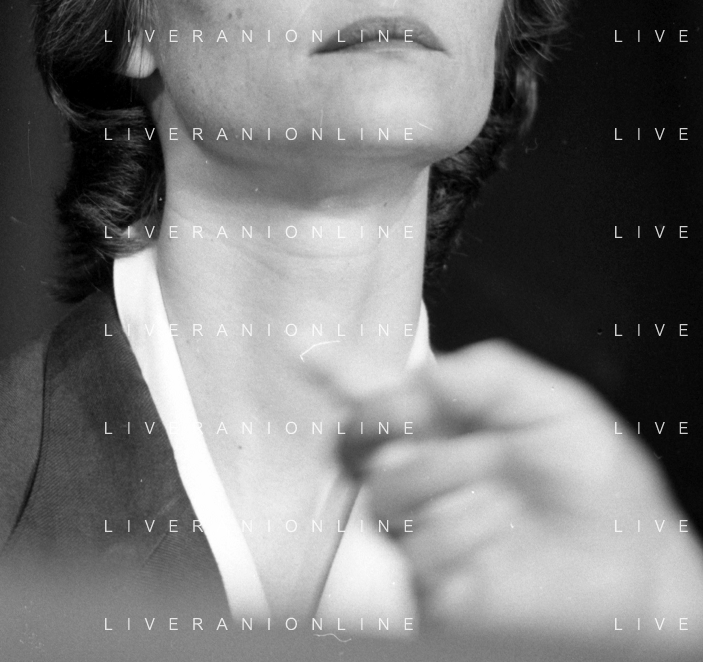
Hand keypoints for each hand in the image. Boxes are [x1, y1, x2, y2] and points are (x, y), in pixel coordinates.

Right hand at [333, 340, 702, 638]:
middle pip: (356, 439)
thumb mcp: (553, 402)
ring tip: (498, 484)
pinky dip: (460, 531)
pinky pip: (413, 548)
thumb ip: (486, 374)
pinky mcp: (429, 582)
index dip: (337, 371)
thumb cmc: (596, 480)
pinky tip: (496, 525)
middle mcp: (426, 469)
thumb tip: (423, 373)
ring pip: (384, 491)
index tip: (308, 353)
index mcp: (448, 419)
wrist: (628, 562)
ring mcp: (422, 525)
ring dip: (445, 478)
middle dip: (382, 418)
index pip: (377, 391)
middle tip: (420, 416)